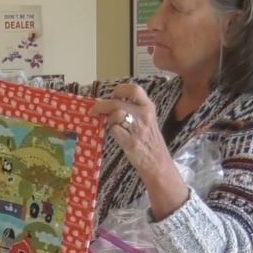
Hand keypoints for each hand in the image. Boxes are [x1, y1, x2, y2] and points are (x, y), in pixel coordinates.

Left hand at [90, 84, 187, 218]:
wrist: (158, 163)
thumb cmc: (149, 142)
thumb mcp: (146, 121)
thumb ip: (132, 111)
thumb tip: (109, 104)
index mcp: (148, 107)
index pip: (134, 89)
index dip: (120, 90)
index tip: (113, 95)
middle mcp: (144, 115)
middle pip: (117, 102)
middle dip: (102, 105)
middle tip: (94, 111)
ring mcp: (138, 129)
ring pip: (116, 114)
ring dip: (107, 119)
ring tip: (107, 124)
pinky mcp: (131, 142)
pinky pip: (114, 131)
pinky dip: (111, 132)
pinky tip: (114, 135)